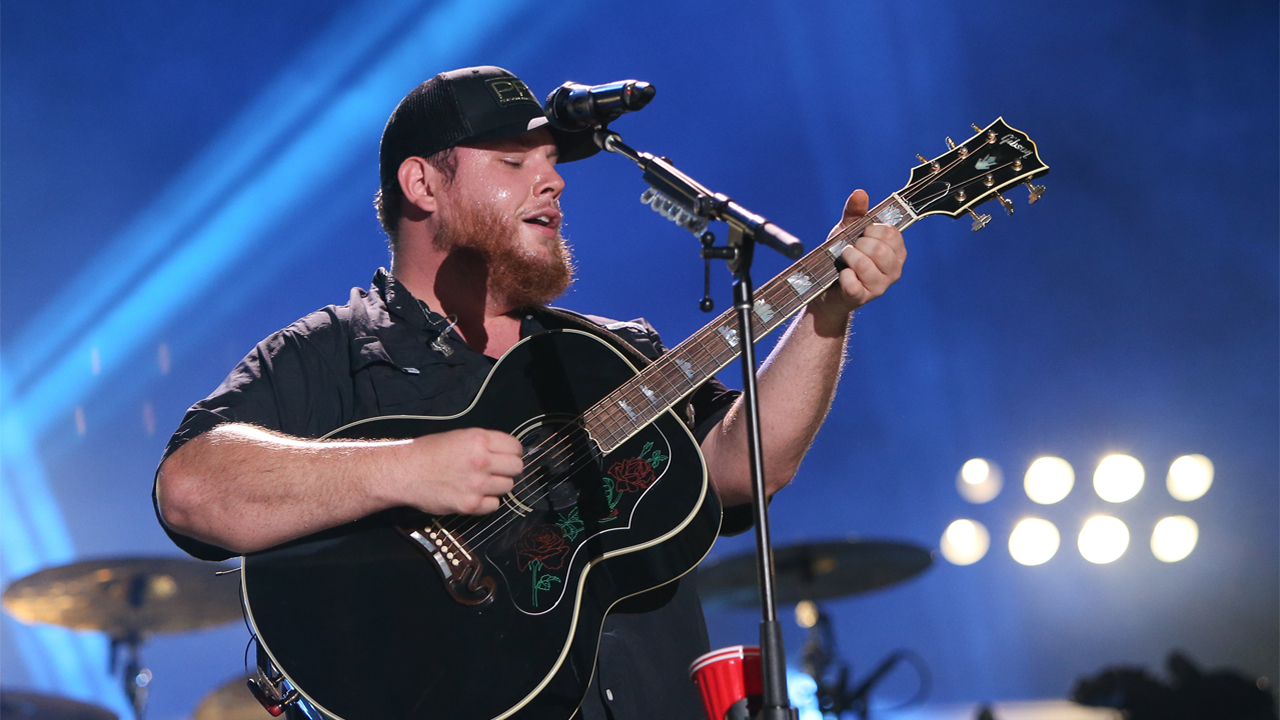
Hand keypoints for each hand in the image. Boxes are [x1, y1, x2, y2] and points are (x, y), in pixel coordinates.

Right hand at [387, 428, 523, 514]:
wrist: (404, 473)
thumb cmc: (427, 453)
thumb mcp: (458, 437)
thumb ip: (484, 444)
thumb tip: (505, 452)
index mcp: (479, 440)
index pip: (515, 447)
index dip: (512, 452)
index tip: (506, 456)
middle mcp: (481, 461)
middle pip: (517, 467)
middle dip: (509, 469)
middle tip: (496, 470)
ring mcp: (477, 485)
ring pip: (508, 487)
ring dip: (498, 485)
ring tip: (481, 483)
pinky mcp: (470, 505)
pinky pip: (494, 505)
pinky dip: (487, 502)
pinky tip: (475, 495)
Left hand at [808, 189, 906, 326]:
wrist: (824, 287)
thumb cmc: (841, 257)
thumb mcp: (847, 231)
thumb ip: (855, 212)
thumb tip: (860, 193)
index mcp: (895, 252)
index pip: (892, 233)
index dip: (871, 230)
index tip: (862, 234)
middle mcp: (893, 270)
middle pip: (879, 249)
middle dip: (858, 244)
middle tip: (850, 249)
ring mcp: (880, 286)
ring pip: (865, 265)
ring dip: (848, 258)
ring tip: (843, 260)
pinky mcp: (862, 298)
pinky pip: (852, 283)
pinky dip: (842, 276)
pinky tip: (841, 275)